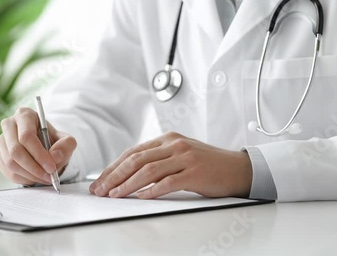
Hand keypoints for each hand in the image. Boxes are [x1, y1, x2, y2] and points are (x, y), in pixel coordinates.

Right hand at [0, 108, 76, 184]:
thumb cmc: (55, 141)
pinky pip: (8, 172)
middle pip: (15, 150)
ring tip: (45, 177)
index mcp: (25, 115)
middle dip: (34, 167)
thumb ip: (66, 145)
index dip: (39, 154)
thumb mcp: (67, 141)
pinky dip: (24, 178)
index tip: (51, 167)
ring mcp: (1, 141)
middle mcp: (9, 125)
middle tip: (49, 176)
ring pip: (10, 163)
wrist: (46, 148)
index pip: (26, 136)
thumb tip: (55, 156)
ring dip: (30, 174)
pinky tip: (36, 177)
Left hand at [89, 132, 251, 198]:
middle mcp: (174, 144)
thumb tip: (129, 174)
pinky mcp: (194, 172)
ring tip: (115, 195)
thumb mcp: (180, 154)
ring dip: (128, 184)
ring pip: (149, 170)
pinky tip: (141, 198)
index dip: (113, 167)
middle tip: (100, 190)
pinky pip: (169, 182)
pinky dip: (153, 190)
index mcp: (168, 138)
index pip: (133, 152)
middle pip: (136, 159)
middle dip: (114, 176)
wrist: (236, 168)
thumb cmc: (207, 164)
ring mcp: (185, 157)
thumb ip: (158, 158)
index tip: (100, 181)